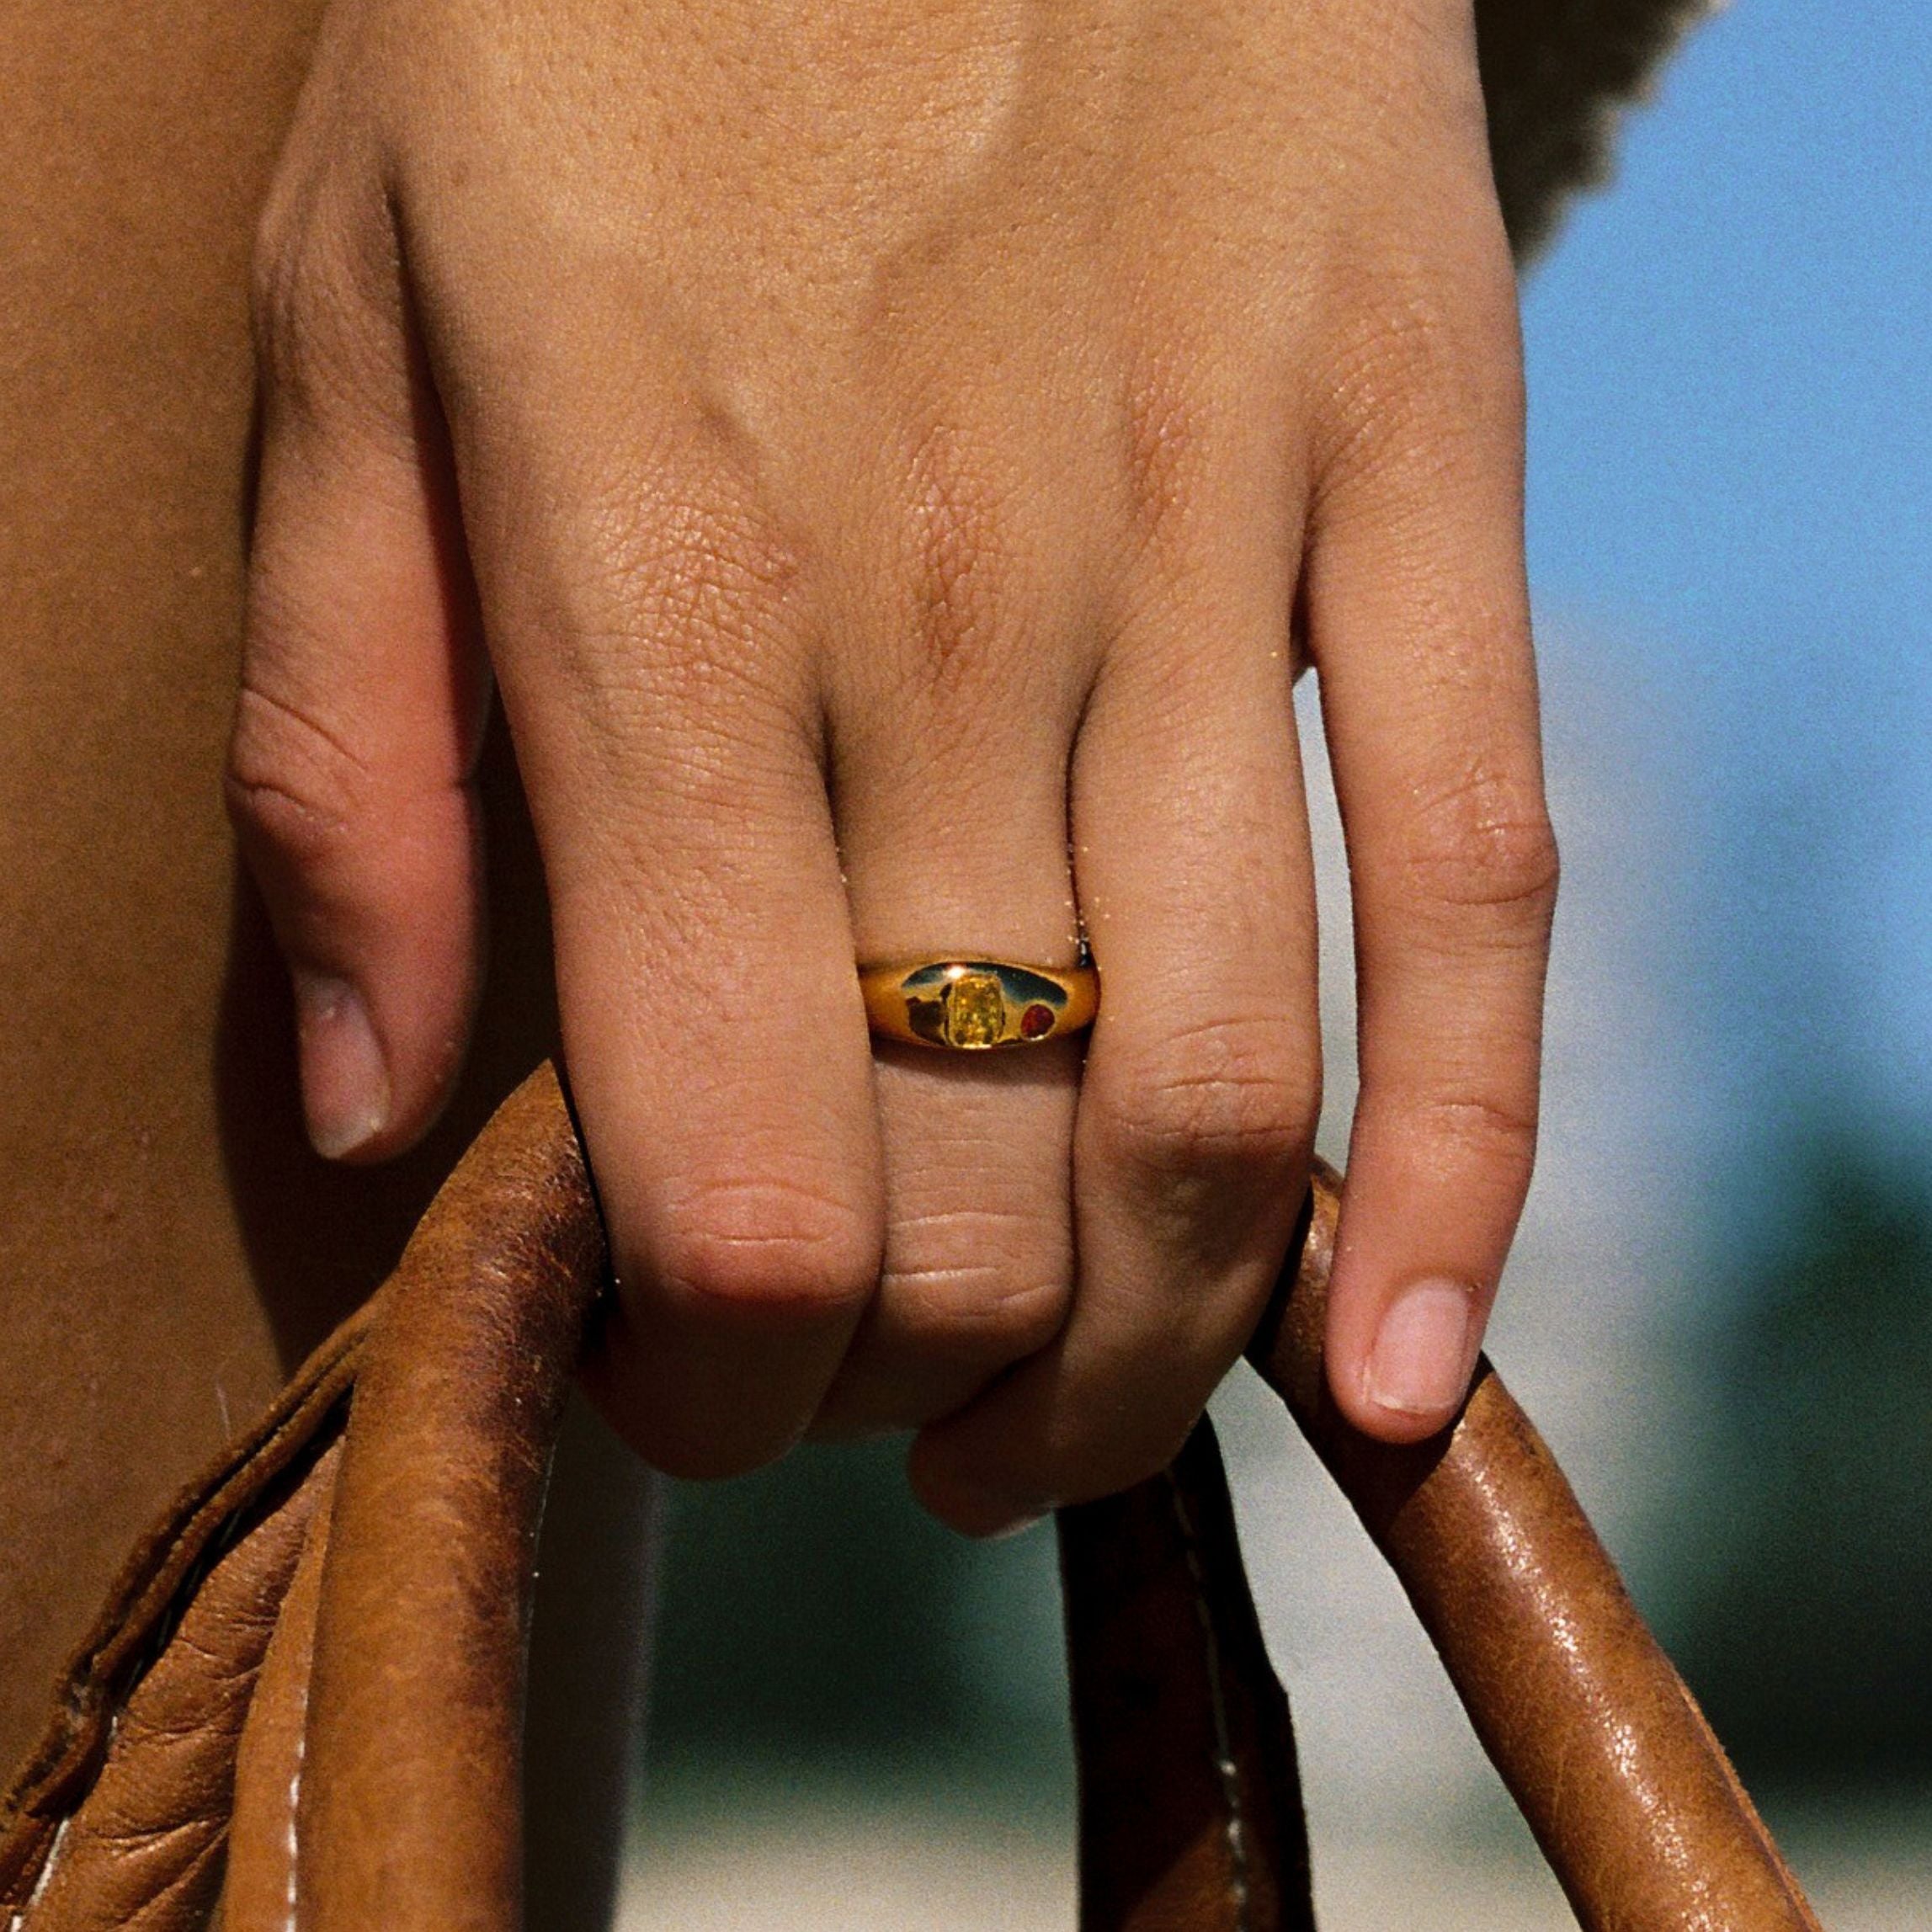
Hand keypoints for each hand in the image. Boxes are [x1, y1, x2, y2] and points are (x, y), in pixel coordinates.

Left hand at [231, 0, 1556, 1529]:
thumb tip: (368, 1112)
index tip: (686, 1398)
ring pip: (1224, 1101)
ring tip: (1054, 1435)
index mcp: (658, 594)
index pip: (723, 1161)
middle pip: (984, 1186)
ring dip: (1146, 1356)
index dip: (713, 1375)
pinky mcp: (1417, 464)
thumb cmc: (602, 17)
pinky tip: (1409, 1360)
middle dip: (915, 1393)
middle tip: (863, 1422)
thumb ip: (337, 742)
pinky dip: (1466, 1161)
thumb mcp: (348, 323)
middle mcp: (957, 609)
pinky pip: (1477, 879)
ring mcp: (1219, 540)